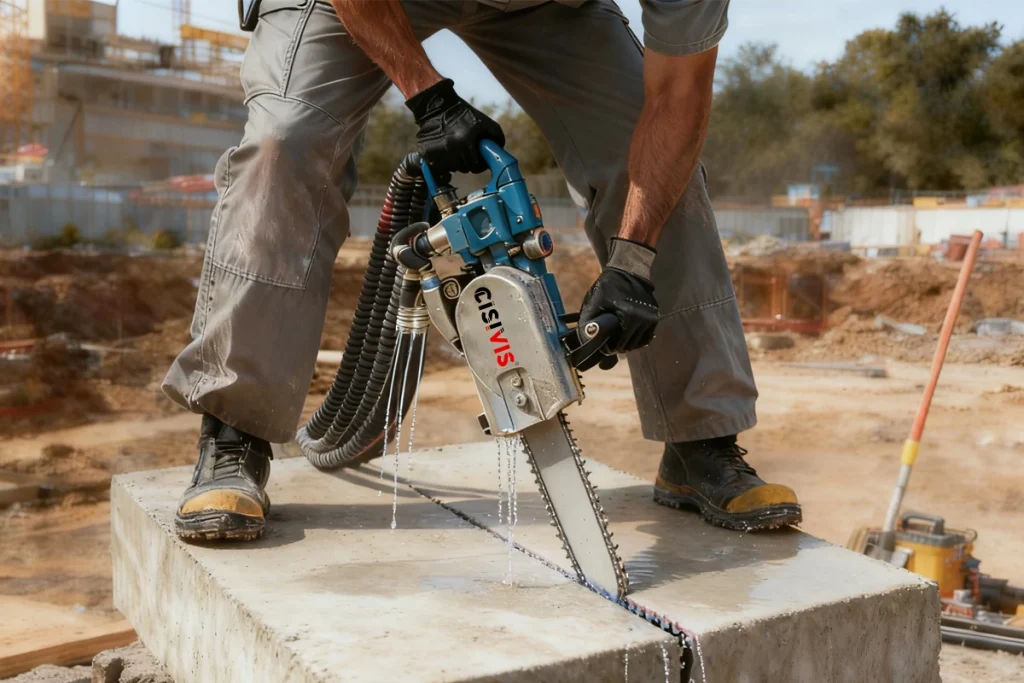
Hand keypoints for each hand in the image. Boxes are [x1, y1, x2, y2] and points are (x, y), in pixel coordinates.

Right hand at [405, 79, 504, 174]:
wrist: (438, 104)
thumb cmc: (464, 113)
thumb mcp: (485, 122)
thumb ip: (497, 137)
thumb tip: (499, 152)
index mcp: (464, 142)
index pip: (474, 167)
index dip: (478, 165)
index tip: (478, 160)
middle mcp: (449, 149)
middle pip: (462, 169)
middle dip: (466, 163)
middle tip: (466, 152)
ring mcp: (436, 152)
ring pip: (450, 169)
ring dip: (454, 162)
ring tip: (455, 149)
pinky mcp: (425, 152)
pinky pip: (438, 166)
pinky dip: (442, 161)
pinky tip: (445, 150)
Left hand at [578, 238, 658, 367]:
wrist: (628, 270)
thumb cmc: (608, 286)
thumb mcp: (594, 301)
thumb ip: (588, 321)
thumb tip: (586, 340)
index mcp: (628, 315)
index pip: (619, 344)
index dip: (609, 348)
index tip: (604, 346)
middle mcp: (643, 318)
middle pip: (630, 345)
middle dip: (618, 347)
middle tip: (610, 344)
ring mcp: (651, 318)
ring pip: (639, 343)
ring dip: (629, 344)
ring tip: (618, 341)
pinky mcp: (655, 316)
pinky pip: (648, 337)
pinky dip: (638, 340)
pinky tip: (629, 337)